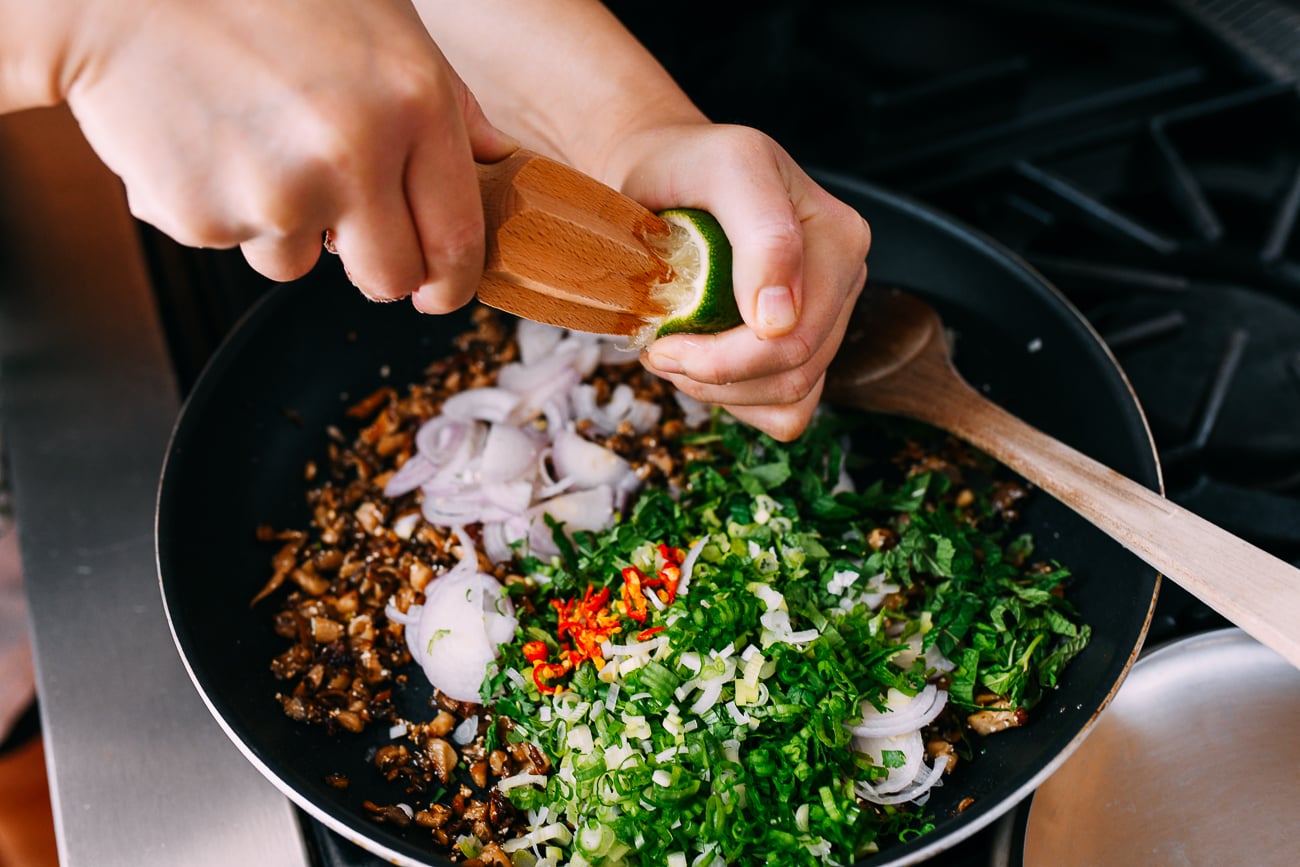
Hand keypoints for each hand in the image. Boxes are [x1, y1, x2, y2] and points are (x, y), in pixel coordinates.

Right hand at [61, 0, 515, 311]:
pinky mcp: (206, 218)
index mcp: (411, 105)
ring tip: (255, 140)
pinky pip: (234, 242)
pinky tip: (208, 140)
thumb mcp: (382, 22)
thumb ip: (448, 100)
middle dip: (377, 269)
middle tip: (349, 230)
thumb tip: (495, 160)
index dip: (452, 280)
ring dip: (287, 226)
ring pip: (300, 264)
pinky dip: (223, 207)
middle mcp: (352, 158)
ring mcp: (277, 194)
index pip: (457, 237)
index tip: (441, 291)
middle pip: (390, 280)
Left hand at [597, 123, 870, 440]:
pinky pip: (788, 410)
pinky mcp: (810, 349)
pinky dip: (739, 401)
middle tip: (658, 352)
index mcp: (840, 239)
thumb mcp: (726, 170)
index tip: (658, 342)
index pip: (793, 333)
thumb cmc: (690, 168)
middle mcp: (846, 281)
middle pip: (793, 371)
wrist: (672, 174)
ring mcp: (831, 319)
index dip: (721, 357)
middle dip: (716, 376)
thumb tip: (780, 319)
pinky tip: (704, 366)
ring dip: (722, 392)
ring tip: (675, 353)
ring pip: (791, 397)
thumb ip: (763, 234)